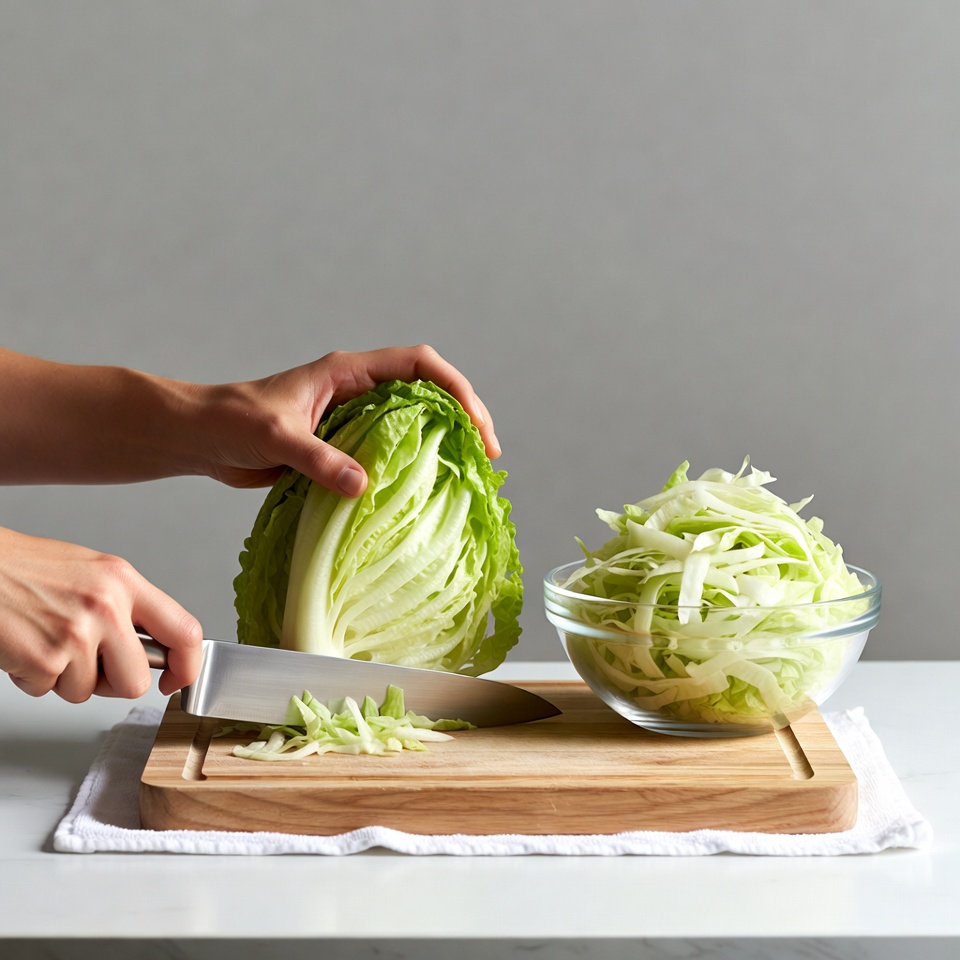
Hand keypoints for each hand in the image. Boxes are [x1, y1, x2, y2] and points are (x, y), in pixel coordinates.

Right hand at [0, 527, 202, 700]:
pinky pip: (49, 691)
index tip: (174, 679)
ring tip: (46, 641)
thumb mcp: (93, 573)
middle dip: (111, 683)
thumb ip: (127, 607)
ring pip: (88, 692)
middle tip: (86, 662)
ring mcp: (76, 634)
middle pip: (136, 681)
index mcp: (124, 581)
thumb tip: (155, 648)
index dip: (187, 666)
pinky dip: (33, 678)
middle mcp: (106, 605)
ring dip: (64, 678)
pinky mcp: (44, 659)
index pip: (185, 631)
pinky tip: (25, 646)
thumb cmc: (26, 569)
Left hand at [191, 345, 501, 494]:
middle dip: (463, 418)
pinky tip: (419, 495)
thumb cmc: (230, 421)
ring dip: (441, 444)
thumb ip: (317, 459)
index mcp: (348, 372)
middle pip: (427, 392)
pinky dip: (408, 470)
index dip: (456, 389)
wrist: (199, 437)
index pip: (419, 365)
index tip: (476, 425)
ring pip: (411, 423)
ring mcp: (351, 418)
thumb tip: (361, 486)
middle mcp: (357, 390)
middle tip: (486, 457)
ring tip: (466, 475)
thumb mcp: (275, 436)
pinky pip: (387, 453)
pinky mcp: (340, 445)